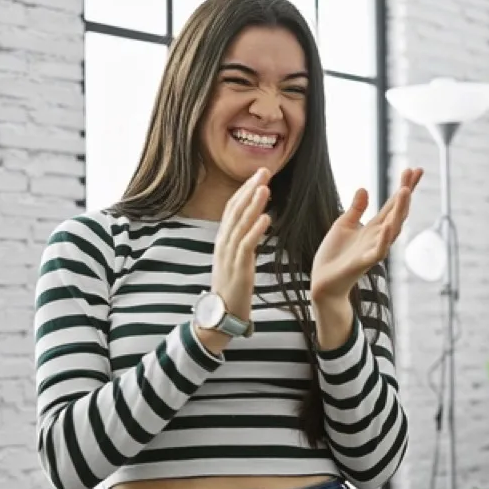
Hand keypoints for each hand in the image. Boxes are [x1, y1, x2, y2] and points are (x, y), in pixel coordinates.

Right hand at [203, 168, 271, 348]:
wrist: (221, 316)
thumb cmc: (232, 289)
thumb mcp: (234, 261)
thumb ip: (241, 243)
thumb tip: (253, 226)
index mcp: (223, 241)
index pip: (232, 209)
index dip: (244, 190)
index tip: (258, 175)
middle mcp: (223, 244)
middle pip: (235, 211)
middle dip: (249, 189)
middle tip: (263, 171)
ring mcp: (229, 256)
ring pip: (240, 224)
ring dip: (253, 204)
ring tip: (265, 188)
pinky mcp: (238, 269)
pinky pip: (247, 245)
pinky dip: (256, 230)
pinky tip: (267, 217)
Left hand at [310, 168, 421, 303]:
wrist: (323, 282)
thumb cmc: (334, 255)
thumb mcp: (343, 224)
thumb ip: (356, 209)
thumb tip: (364, 188)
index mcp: (374, 227)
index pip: (392, 203)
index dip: (403, 187)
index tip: (413, 169)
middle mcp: (379, 236)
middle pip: (397, 211)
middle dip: (406, 192)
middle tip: (414, 172)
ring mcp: (374, 249)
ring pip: (393, 228)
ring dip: (400, 210)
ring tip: (405, 191)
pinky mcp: (365, 262)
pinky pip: (379, 250)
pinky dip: (385, 238)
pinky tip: (390, 225)